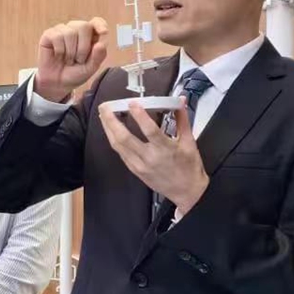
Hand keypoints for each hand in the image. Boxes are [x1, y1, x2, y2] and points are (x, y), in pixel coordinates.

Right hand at [35, 18, 109, 101]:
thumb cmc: (75, 73)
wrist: (57, 83)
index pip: (96, 22)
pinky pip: (57, 37)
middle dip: (83, 47)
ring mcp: (62, 31)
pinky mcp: (49, 35)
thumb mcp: (90, 68)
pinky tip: (58, 56)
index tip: (103, 32)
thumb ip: (98, 57)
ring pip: (70, 32)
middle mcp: (76, 30)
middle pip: (84, 26)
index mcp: (90, 36)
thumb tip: (101, 45)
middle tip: (79, 60)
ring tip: (68, 60)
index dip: (100, 24)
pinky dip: (59, 50)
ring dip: (70, 51)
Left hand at [98, 98, 208, 212]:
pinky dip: (114, 139)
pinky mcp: (134, 170)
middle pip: (125, 138)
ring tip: (104, 115)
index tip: (132, 103)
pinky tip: (111, 130)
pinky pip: (120, 153)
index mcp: (166, 149)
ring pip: (118, 145)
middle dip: (112, 121)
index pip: (150, 131)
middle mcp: (150, 158)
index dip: (140, 116)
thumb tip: (180, 101)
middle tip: (106, 107)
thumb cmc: (189, 167)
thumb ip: (182, 119)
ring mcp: (139, 165)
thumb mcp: (189, 142)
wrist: (187, 192)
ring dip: (108, 128)